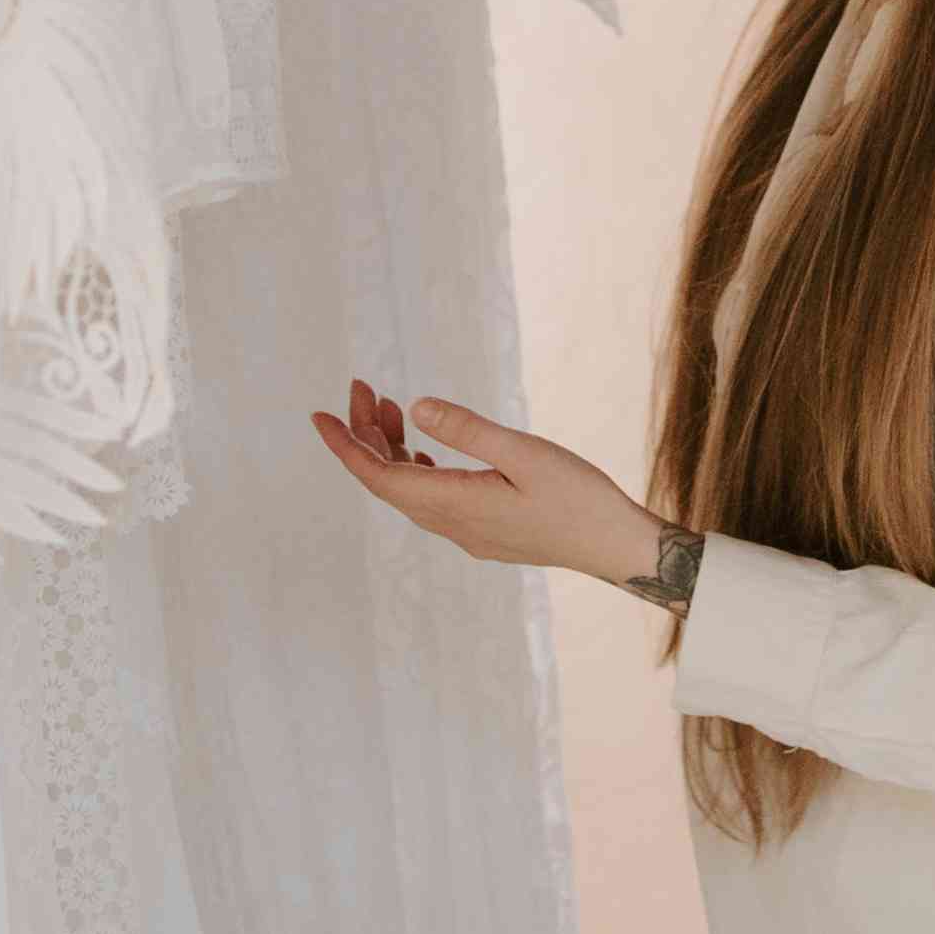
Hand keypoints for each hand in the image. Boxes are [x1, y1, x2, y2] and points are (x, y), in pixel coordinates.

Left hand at [315, 378, 665, 587]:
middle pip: (387, 481)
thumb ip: (467, 430)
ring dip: (391, 449)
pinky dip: (416, 468)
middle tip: (362, 387)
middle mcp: (452, 525)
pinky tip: (421, 447)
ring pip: (409, 490)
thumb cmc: (579, 498)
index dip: (344, 446)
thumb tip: (415, 406)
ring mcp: (467, 532)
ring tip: (389, 405)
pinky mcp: (484, 531)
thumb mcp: (525, 453)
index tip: (318, 415)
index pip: (379, 477)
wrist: (615, 546)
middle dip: (365, 434)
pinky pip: (431, 499)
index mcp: (456, 505)